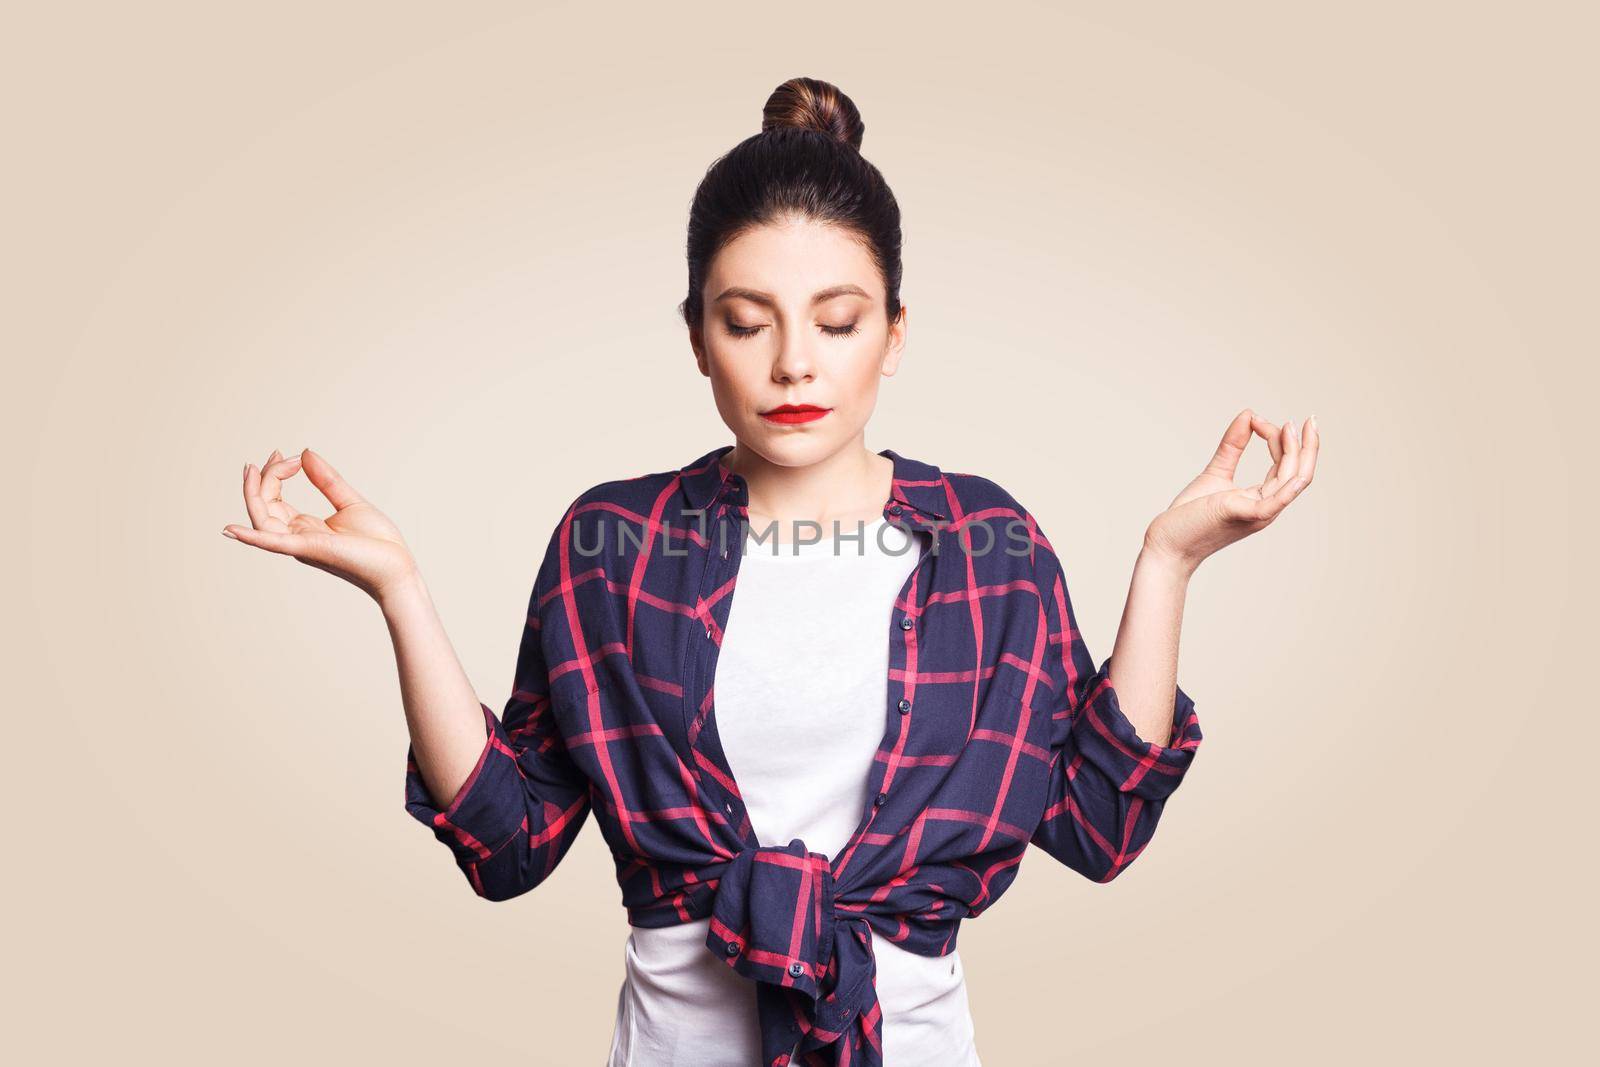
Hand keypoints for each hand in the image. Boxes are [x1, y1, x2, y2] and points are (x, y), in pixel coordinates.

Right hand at [222, 447, 419, 602]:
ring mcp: (301, 544)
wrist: (397, 569)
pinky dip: (252, 537)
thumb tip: (306, 453)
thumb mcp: (349, 502)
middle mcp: (296, 536)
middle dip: (264, 478)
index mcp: (304, 527)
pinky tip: (231, 529)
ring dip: (254, 494)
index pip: (273, 499)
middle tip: (277, 455)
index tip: (291, 456)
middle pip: (263, 506)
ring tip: (253, 470)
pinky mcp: (310, 549)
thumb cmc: (377, 543)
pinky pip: (273, 544)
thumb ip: (327, 480)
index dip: (275, 474)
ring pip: (262, 519)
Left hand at [1142, 409, 1319, 571]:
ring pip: (1292, 482)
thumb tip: (1248, 414)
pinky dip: (1288, 487)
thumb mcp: (1215, 473)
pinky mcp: (1242, 515)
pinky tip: (1294, 468)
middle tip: (1307, 420)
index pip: (1285, 466)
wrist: (1167, 544)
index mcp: (1261, 499)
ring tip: (1291, 426)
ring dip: (1295, 453)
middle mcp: (1266, 507)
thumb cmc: (1188, 515)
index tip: (1256, 419)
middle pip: (1298, 474)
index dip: (1278, 439)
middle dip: (1307, 446)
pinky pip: (1275, 502)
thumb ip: (1232, 446)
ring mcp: (1257, 513)